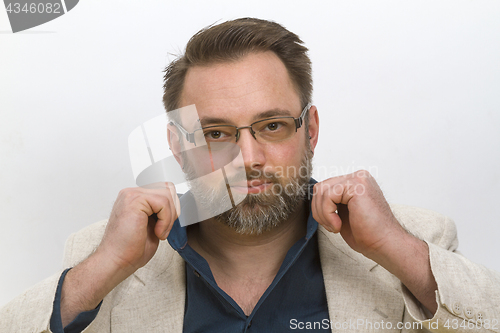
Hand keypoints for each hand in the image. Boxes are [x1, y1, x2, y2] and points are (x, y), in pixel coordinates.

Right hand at [61, 182, 179, 326]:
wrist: (116, 261)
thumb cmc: (130, 249)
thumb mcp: (152, 225)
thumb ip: (160, 212)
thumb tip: (175, 207)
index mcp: (134, 198)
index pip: (163, 190)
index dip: (171, 209)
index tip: (164, 227)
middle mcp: (131, 193)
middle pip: (167, 189)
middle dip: (172, 211)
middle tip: (163, 229)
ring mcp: (131, 195)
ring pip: (167, 195)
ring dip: (169, 217)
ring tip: (160, 232)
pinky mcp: (134, 200)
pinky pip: (163, 202)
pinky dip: (166, 220)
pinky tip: (157, 232)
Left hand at [311, 170, 406, 260]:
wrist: (385, 244)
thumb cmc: (367, 234)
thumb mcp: (343, 212)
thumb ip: (332, 201)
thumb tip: (315, 197)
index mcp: (355, 182)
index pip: (324, 187)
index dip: (320, 208)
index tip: (332, 224)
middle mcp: (358, 176)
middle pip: (320, 187)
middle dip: (319, 210)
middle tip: (332, 227)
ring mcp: (358, 179)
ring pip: (321, 191)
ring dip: (323, 214)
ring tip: (335, 227)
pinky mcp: (357, 185)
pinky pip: (328, 196)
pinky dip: (327, 214)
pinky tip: (338, 225)